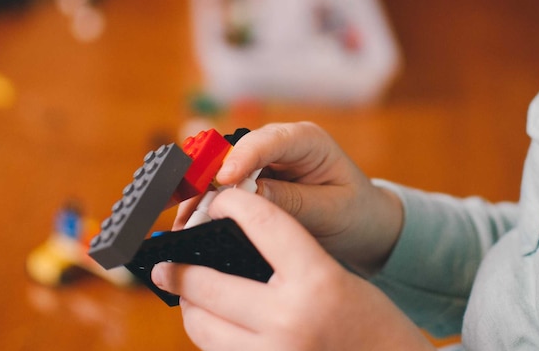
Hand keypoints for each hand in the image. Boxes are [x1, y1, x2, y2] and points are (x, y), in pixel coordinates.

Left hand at [154, 188, 432, 350]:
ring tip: (186, 296)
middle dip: (179, 269)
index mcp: (317, 282)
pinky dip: (211, 338)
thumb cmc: (373, 326)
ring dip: (189, 307)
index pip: (263, 224)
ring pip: (202, 327)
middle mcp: (290, 320)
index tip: (217, 201)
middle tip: (164, 263)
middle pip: (209, 282)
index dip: (233, 204)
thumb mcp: (339, 280)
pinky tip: (213, 324)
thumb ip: (290, 260)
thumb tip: (231, 245)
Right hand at [176, 122, 401, 274]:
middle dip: (208, 178)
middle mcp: (279, 143)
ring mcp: (262, 159)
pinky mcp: (250, 178)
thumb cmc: (353, 211)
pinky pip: (221, 186)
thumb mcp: (330, 210)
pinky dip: (205, 204)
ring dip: (200, 194)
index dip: (242, 157)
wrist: (362, 222)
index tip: (223, 180)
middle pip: (234, 151)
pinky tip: (191, 223)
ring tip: (184, 223)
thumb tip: (249, 196)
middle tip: (190, 208)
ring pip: (220, 168)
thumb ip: (292, 201)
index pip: (269, 140)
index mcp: (307, 140)